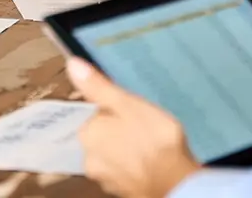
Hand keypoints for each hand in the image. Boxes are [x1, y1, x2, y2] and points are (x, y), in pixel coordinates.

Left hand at [68, 58, 200, 197]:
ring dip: (126, 146)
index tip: (126, 106)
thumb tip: (73, 65)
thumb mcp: (126, 103)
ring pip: (113, 153)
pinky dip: (135, 163)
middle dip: (117, 127)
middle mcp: (90, 159)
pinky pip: (126, 169)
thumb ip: (98, 86)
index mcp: (87, 134)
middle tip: (140, 122)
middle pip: (101, 134)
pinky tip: (151, 157)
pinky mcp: (124, 189)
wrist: (177, 184)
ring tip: (148, 139)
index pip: (91, 113)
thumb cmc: (154, 142)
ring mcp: (107, 178)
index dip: (109, 107)